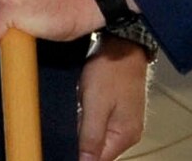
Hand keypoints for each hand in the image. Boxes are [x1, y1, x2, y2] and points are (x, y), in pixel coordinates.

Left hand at [78, 39, 149, 160]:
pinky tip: (81, 106)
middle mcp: (127, 133)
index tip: (63, 144)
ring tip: (76, 110)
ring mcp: (124, 121)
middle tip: (69, 121)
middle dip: (80, 142)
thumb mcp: (96, 104)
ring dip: (83, 130)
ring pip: (97, 137)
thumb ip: (91, 137)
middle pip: (98, 151)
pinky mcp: (118, 110)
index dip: (79, 156)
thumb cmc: (112, 69)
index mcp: (125, 136)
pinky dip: (88, 119)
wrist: (123, 42)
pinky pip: (100, 124)